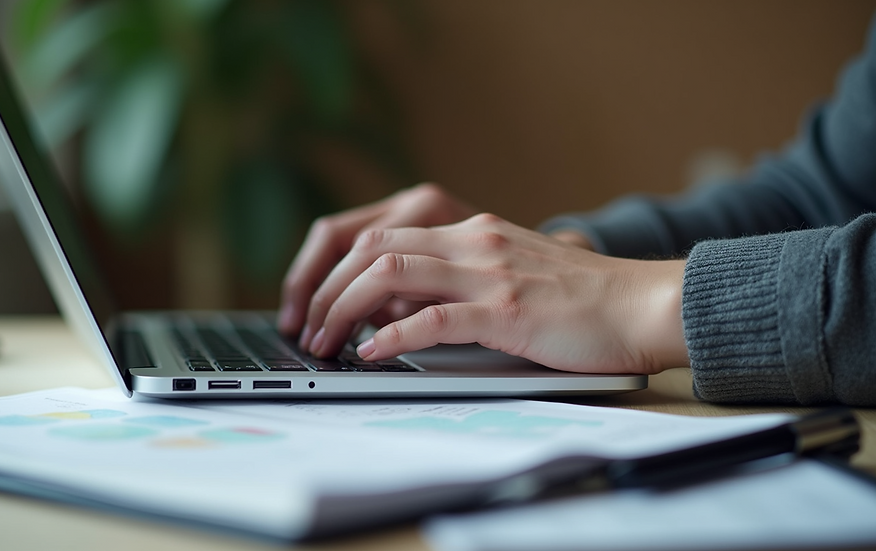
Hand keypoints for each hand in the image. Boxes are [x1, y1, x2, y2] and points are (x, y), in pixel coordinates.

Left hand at [302, 213, 688, 374]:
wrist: (642, 303)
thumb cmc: (578, 300)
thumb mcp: (509, 273)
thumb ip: (457, 280)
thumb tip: (392, 311)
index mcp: (470, 230)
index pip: (378, 233)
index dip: (332, 266)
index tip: (313, 303)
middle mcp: (472, 241)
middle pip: (371, 248)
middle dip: (325, 288)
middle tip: (308, 328)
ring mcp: (489, 273)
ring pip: (390, 274)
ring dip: (344, 310)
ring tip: (326, 343)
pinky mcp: (507, 311)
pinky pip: (434, 317)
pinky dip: (393, 337)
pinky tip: (372, 354)